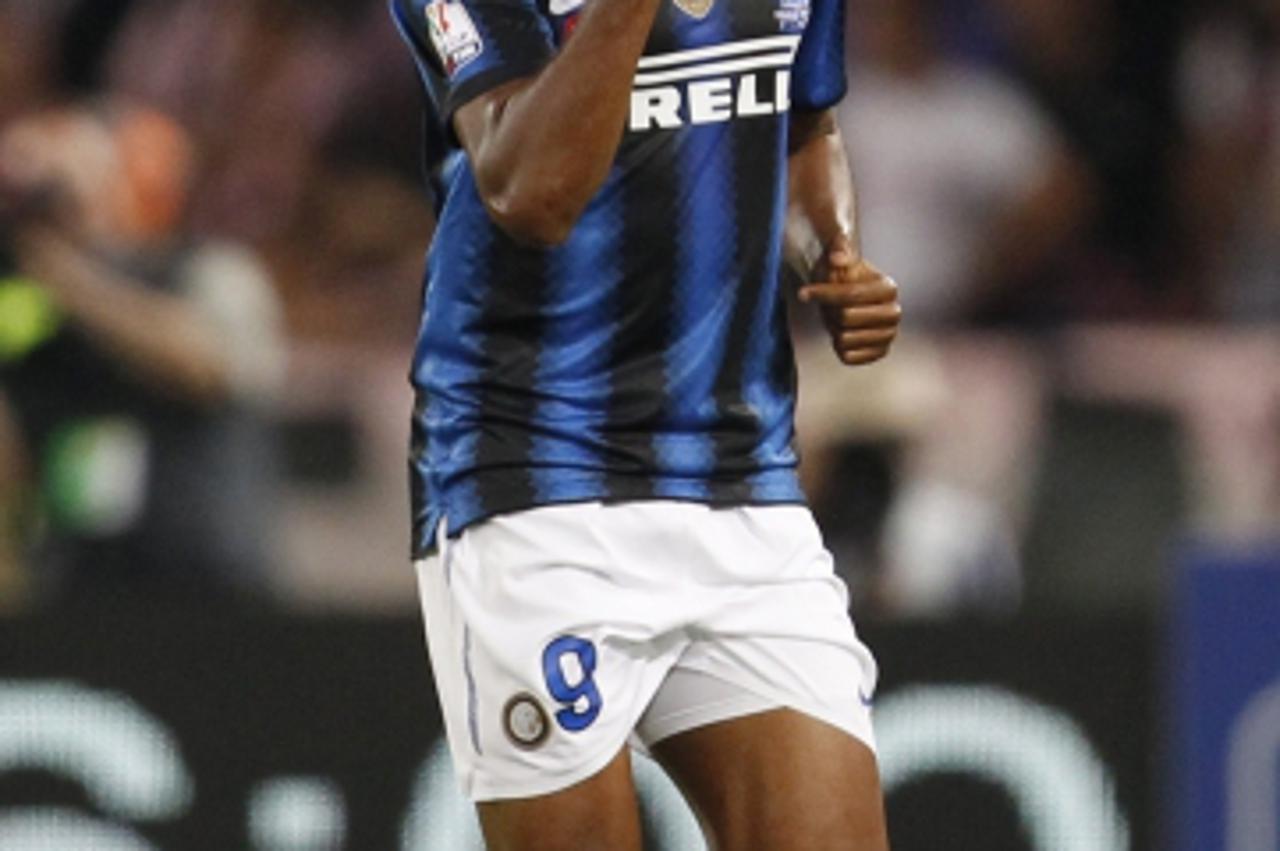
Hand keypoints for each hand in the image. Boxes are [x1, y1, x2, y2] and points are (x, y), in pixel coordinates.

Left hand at [798, 235, 900, 365]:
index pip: (851, 294)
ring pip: (844, 339)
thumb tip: (837, 257)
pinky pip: (848, 357)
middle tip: (829, 307)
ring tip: (837, 320)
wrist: (848, 300)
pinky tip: (843, 334)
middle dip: (830, 312)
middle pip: (846, 318)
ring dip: (834, 330)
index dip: (824, 293)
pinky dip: (839, 347)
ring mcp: (889, 335)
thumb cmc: (842, 278)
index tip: (803, 292)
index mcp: (889, 288)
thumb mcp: (838, 259)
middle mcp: (895, 313)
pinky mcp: (879, 353)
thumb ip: (838, 250)